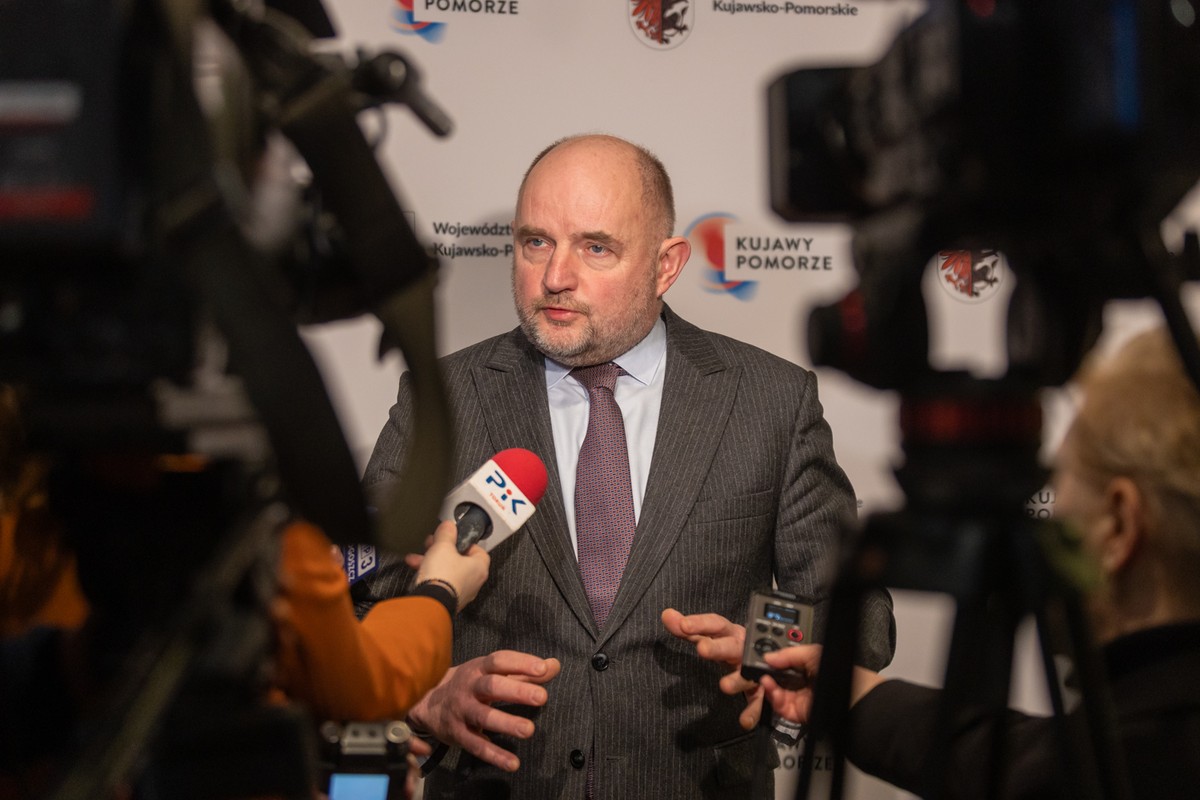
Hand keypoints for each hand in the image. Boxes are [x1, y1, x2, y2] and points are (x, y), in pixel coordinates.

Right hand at [407, 650, 561, 771]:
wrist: (428, 702)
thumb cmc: (471, 684)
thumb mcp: (493, 673)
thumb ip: (524, 671)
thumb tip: (554, 665)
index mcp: (480, 668)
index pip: (500, 661)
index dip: (521, 663)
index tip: (543, 669)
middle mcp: (469, 687)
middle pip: (492, 686)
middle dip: (517, 691)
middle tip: (542, 698)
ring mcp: (462, 710)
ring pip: (483, 716)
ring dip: (506, 723)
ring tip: (528, 730)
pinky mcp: (457, 734)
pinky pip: (476, 745)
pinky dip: (494, 755)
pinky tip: (513, 763)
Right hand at [411, 520, 489, 609]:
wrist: (430, 603)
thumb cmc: (443, 576)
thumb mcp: (443, 546)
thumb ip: (446, 534)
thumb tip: (448, 526)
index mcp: (479, 567)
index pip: (478, 550)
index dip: (464, 542)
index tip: (453, 538)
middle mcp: (473, 582)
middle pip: (459, 560)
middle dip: (442, 551)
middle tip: (432, 545)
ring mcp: (460, 593)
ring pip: (447, 571)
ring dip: (432, 562)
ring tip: (417, 558)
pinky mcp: (447, 600)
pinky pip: (440, 583)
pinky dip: (429, 575)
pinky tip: (417, 570)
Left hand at [661, 608, 763, 729]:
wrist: (766, 654)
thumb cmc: (729, 642)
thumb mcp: (708, 634)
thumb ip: (688, 629)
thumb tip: (666, 614)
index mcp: (730, 632)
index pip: (715, 623)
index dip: (700, 623)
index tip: (683, 625)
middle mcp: (743, 648)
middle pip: (732, 646)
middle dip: (719, 648)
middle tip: (702, 649)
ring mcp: (753, 668)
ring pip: (747, 674)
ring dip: (737, 680)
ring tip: (724, 686)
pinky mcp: (759, 689)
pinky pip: (758, 701)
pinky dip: (753, 711)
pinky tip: (745, 722)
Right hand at [759, 645, 884, 724]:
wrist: (852, 697)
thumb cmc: (840, 673)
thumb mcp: (812, 653)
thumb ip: (788, 654)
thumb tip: (768, 657)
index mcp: (808, 667)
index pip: (784, 664)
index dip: (772, 662)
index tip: (761, 658)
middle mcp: (803, 683)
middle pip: (777, 680)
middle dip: (766, 675)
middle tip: (758, 669)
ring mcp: (800, 698)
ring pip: (776, 694)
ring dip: (767, 686)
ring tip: (764, 679)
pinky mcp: (799, 713)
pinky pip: (780, 707)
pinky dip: (773, 698)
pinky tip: (770, 688)